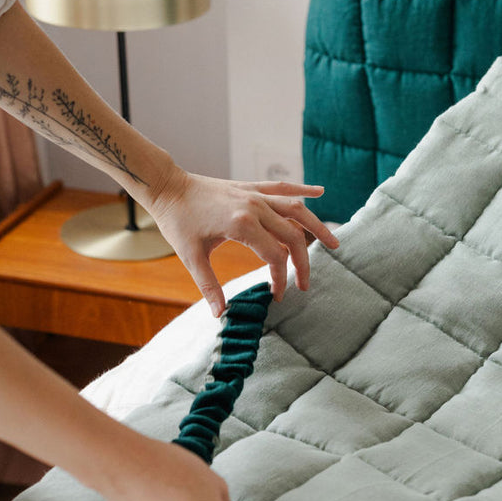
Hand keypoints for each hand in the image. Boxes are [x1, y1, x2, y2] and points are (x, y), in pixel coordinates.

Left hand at [146, 167, 338, 315]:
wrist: (167, 186)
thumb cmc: (177, 221)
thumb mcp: (191, 256)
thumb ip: (209, 285)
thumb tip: (220, 314)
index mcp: (242, 224)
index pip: (275, 257)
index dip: (280, 279)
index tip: (276, 296)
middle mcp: (255, 207)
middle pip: (292, 237)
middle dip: (302, 263)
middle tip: (304, 285)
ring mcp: (255, 194)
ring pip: (296, 210)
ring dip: (317, 226)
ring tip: (334, 243)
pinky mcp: (251, 187)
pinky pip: (282, 188)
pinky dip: (302, 190)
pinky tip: (320, 193)